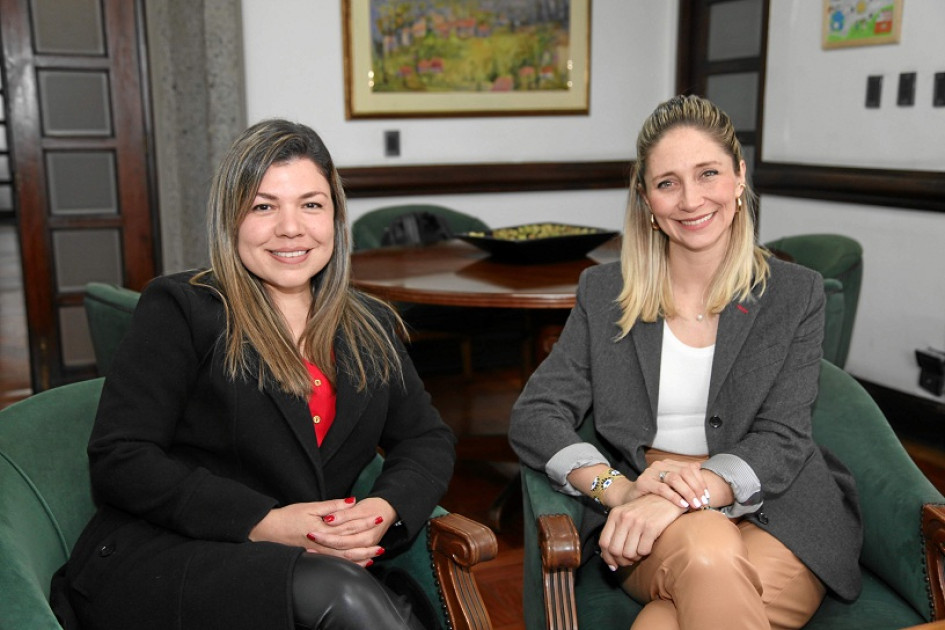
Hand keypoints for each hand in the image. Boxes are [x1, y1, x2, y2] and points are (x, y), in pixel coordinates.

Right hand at [249, 497, 394, 566]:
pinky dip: (348, 564)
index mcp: (323, 530)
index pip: (349, 526)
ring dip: (360, 558)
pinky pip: (334, 563)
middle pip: (349, 547)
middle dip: (367, 546)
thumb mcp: (311, 507)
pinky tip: (357, 564)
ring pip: (343, 559)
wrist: (268, 530)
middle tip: (382, 546)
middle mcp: (322, 544)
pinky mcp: (314, 557)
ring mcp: (318, 553)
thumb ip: (333, 506)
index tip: (378, 519)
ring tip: (374, 556)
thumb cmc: (289, 516)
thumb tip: (353, 501)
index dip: (365, 523)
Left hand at [598, 493, 685, 568]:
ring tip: (639, 552)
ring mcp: (637, 522)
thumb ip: (616, 532)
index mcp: (615, 514)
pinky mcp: (651, 527)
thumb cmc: (646, 510)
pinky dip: (645, 553)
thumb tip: (607, 557)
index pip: (603, 542)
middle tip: (629, 561)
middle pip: (615, 550)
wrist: (666, 498)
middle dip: (622, 561)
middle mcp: (624, 517)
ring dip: (635, 558)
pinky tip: (648, 546)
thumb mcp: (627, 515)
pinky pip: (643, 550)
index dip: (607, 557)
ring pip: (628, 553)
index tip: (614, 565)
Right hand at [636, 458, 709, 510]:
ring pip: (674, 479)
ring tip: (695, 504)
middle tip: (703, 502)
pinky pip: (662, 488)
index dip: (701, 481)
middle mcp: (660, 465)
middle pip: (684, 472)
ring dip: (688, 492)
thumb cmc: (654, 494)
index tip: (707, 495)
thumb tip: (699, 466)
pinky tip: (682, 505)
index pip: (690, 468)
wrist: (630, 498)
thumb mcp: (671, 486)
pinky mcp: (643, 482)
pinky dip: (674, 497)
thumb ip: (684, 478)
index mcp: (669, 464)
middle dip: (696, 488)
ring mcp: (651, 472)